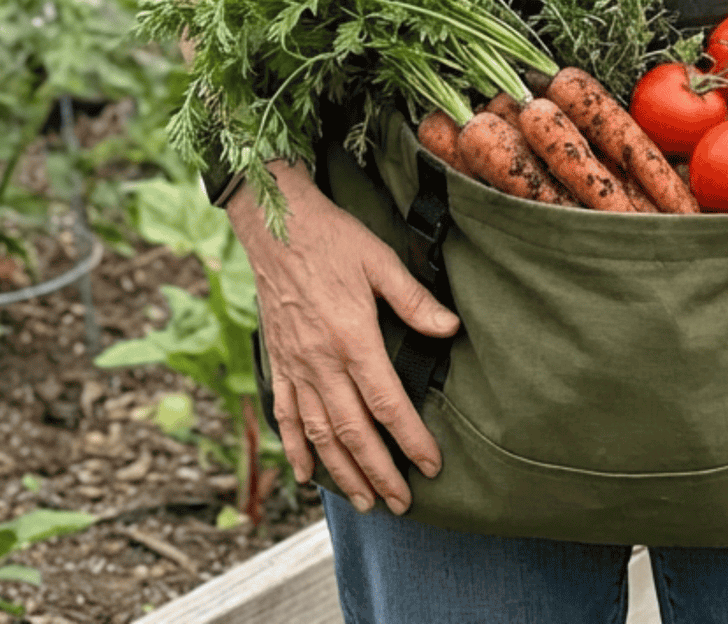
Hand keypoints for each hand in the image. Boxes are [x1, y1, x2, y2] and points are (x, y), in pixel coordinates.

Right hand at [227, 162, 460, 515]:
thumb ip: (414, 300)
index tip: (431, 465)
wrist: (277, 225)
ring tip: (366, 500)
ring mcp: (296, 365)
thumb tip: (450, 327)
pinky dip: (295, 449)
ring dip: (342, 472)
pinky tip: (307, 474)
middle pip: (353, 431)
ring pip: (320, 433)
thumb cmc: (334, 239)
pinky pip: (286, 415)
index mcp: (352, 338)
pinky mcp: (279, 362)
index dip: (410, 439)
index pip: (386, 403)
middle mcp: (321, 361)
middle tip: (402, 503)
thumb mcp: (381, 261)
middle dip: (380, 472)